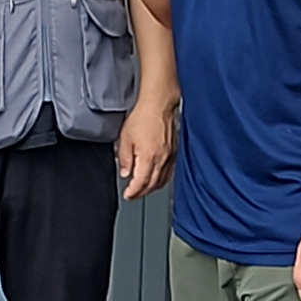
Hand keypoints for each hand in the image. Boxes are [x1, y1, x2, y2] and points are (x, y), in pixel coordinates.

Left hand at [117, 82, 178, 198]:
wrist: (159, 104)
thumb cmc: (144, 116)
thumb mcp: (125, 137)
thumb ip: (125, 158)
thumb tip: (126, 172)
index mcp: (149, 157)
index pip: (141, 182)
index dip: (133, 192)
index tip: (128, 195)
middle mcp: (162, 159)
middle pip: (152, 184)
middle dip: (142, 193)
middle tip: (133, 195)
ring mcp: (170, 156)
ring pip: (162, 180)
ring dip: (152, 188)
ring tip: (143, 189)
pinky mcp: (175, 152)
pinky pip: (169, 172)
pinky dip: (161, 179)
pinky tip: (156, 177)